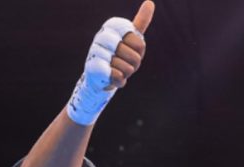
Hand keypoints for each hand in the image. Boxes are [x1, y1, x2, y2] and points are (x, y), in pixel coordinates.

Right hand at [67, 1, 154, 124]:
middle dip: (133, 65)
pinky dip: (119, 81)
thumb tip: (150, 2)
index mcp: (113, 26)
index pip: (140, 43)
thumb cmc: (118, 55)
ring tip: (116, 69)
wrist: (99, 75)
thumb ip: (140, 21)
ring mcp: (97, 51)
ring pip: (127, 68)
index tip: (129, 50)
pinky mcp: (94, 68)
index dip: (138, 52)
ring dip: (125, 74)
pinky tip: (112, 77)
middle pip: (135, 57)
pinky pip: (117, 76)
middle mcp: (102, 36)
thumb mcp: (131, 39)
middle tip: (124, 63)